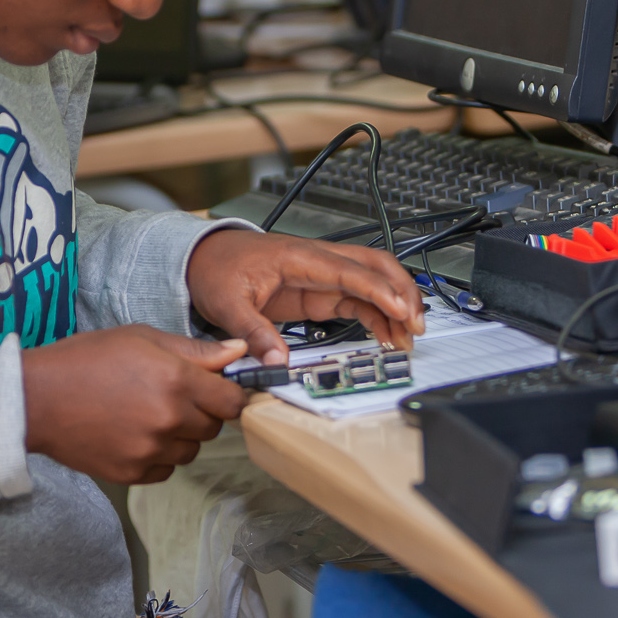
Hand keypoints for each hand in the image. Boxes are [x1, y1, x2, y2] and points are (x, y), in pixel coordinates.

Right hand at [23, 326, 250, 483]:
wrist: (35, 398)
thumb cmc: (85, 359)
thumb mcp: (140, 338)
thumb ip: (193, 349)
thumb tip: (238, 351)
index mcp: (176, 380)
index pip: (232, 401)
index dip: (228, 394)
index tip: (216, 391)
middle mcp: (170, 419)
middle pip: (214, 427)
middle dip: (201, 413)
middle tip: (170, 397)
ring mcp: (151, 450)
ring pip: (190, 451)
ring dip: (179, 437)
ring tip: (146, 416)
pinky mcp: (133, 474)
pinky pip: (165, 470)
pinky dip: (157, 456)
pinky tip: (132, 435)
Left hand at [186, 228, 422, 364]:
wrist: (202, 257)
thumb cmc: (215, 266)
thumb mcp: (226, 302)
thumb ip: (253, 332)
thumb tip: (276, 360)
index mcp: (298, 258)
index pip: (350, 270)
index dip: (380, 290)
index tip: (401, 311)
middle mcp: (316, 262)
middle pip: (375, 266)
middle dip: (402, 292)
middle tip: (416, 326)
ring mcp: (321, 276)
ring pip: (373, 283)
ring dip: (394, 307)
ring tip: (408, 340)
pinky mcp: (319, 293)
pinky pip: (358, 300)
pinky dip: (378, 317)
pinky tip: (386, 337)